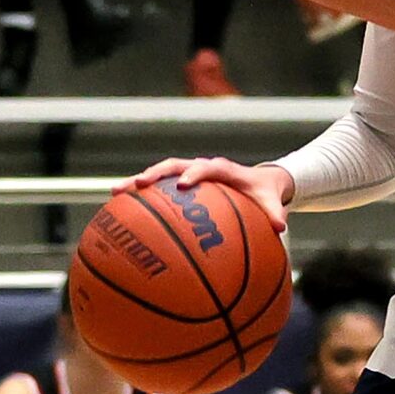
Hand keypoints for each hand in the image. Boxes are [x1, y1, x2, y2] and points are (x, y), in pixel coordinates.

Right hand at [118, 155, 292, 232]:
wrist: (260, 182)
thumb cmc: (263, 194)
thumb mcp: (272, 203)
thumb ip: (274, 214)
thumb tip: (280, 228)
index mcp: (224, 170)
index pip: (208, 167)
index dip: (195, 173)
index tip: (184, 184)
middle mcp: (202, 168)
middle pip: (173, 165)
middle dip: (155, 174)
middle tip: (136, 185)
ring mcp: (189, 174)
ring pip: (159, 174)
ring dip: (138, 182)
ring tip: (114, 193)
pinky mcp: (181, 184)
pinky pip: (159, 190)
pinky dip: (141, 198)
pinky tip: (120, 213)